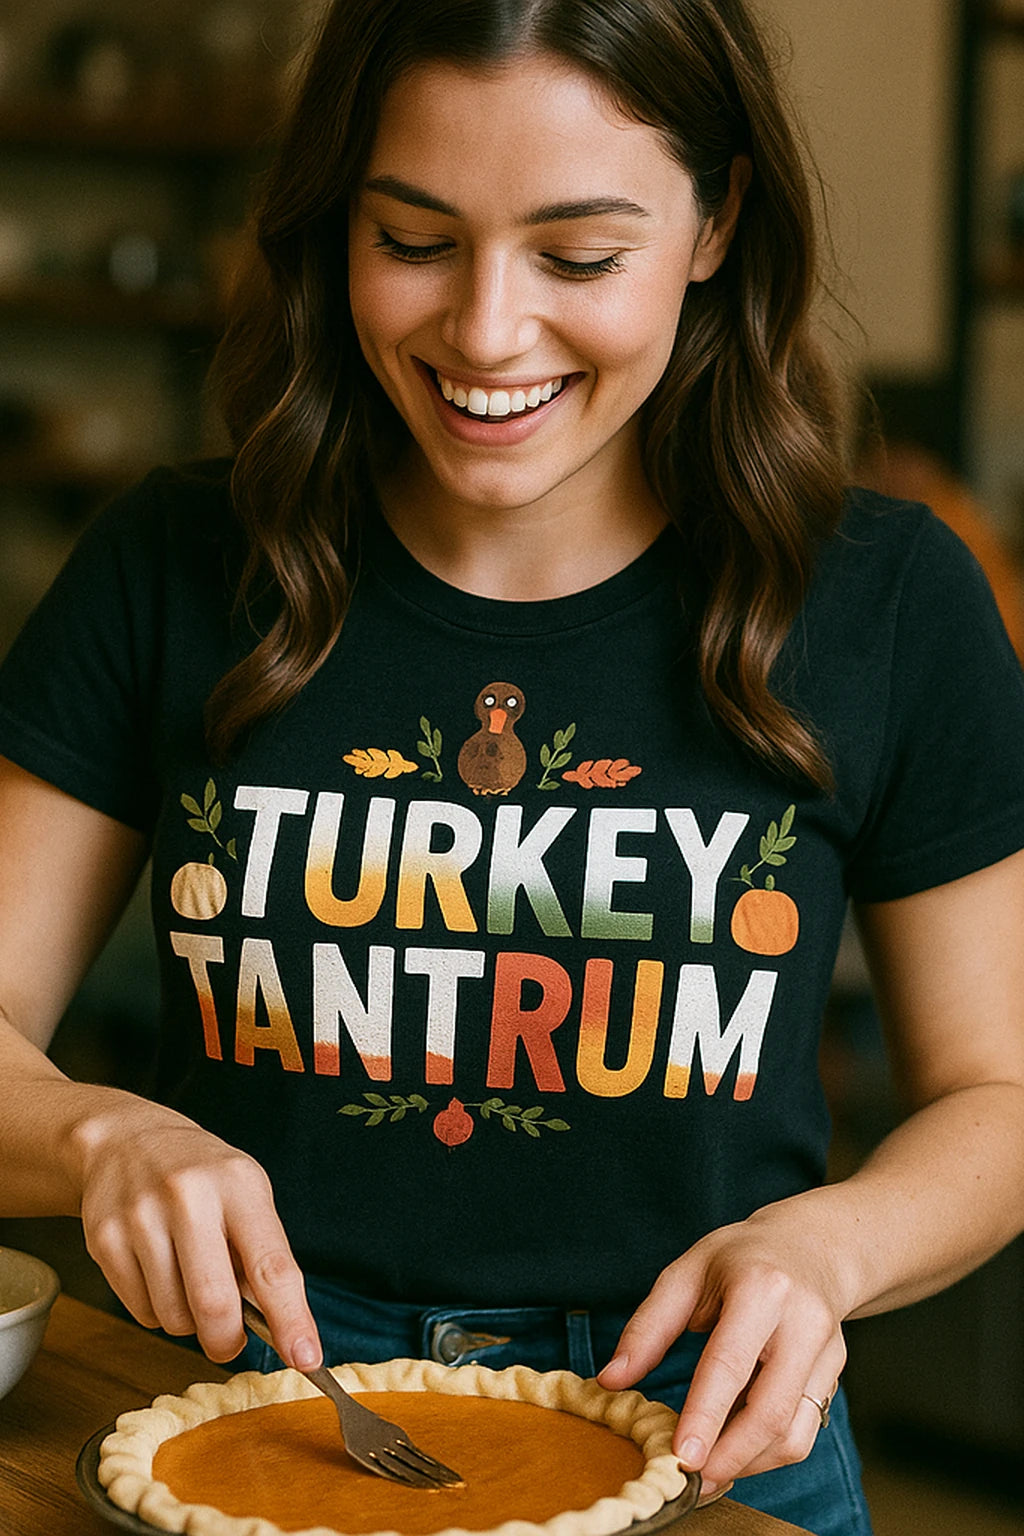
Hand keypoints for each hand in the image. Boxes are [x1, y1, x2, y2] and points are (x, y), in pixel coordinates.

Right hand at [71, 1093, 320, 1367]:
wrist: (127, 1141)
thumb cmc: (202, 1176)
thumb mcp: (246, 1193)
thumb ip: (263, 1253)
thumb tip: (282, 1328)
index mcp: (238, 1185)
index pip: (271, 1265)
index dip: (291, 1318)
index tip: (306, 1358)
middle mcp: (188, 1196)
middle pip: (214, 1304)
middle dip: (227, 1341)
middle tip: (231, 1342)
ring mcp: (141, 1217)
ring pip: (174, 1317)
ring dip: (189, 1322)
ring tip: (189, 1281)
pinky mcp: (104, 1239)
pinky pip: (141, 1313)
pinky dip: (158, 1311)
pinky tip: (159, 1273)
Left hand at [597, 1207, 847, 1498]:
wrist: (811, 1246)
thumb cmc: (739, 1258)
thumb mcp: (686, 1273)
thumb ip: (647, 1327)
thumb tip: (610, 1381)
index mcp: (761, 1288)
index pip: (730, 1363)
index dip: (706, 1414)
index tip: (682, 1456)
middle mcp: (803, 1322)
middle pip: (772, 1410)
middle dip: (731, 1456)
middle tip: (693, 1481)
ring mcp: (827, 1351)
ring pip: (795, 1433)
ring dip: (751, 1463)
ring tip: (711, 1470)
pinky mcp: (834, 1375)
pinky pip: (806, 1430)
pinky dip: (769, 1451)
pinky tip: (738, 1450)